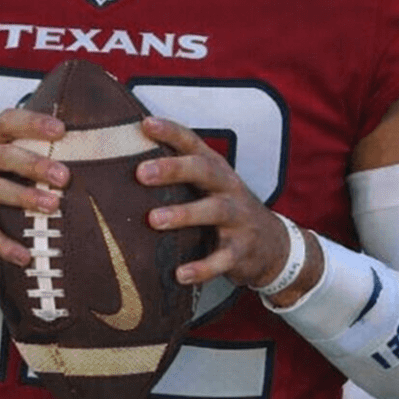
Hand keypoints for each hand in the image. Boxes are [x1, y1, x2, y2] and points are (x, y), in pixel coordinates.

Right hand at [0, 108, 70, 266]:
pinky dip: (4, 245)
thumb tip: (79, 141)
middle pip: (2, 156)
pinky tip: (25, 255)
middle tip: (64, 175)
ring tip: (52, 205)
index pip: (7, 122)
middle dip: (33, 164)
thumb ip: (23, 143)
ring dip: (24, 197)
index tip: (61, 129)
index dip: (33, 123)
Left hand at [136, 115, 299, 290]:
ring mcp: (238, 218)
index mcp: (216, 169)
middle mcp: (228, 188)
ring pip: (214, 211)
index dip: (171, 132)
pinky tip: (180, 274)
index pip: (193, 144)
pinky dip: (202, 267)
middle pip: (204, 171)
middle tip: (141, 173)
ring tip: (153, 220)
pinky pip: (223, 258)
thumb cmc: (227, 210)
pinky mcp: (241, 250)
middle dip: (174, 169)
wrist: (275, 246)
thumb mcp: (209, 187)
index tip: (144, 124)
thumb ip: (178, 175)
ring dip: (184, 214)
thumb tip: (124, 163)